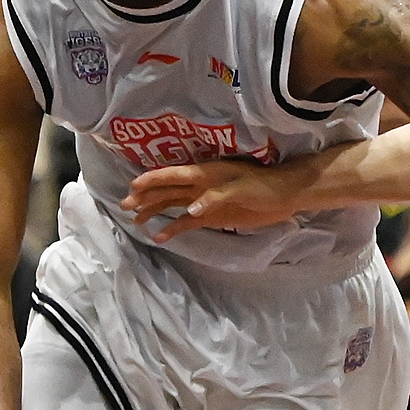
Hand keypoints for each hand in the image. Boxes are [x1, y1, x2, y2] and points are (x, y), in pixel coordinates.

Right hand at [123, 160, 297, 240]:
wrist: (285, 197)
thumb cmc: (265, 185)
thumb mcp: (242, 187)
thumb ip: (216, 197)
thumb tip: (191, 209)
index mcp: (205, 173)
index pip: (173, 175)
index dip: (152, 179)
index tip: (132, 186)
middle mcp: (199, 186)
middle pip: (167, 190)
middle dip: (145, 197)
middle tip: (124, 206)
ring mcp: (205, 202)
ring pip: (173, 205)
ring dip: (155, 211)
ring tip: (135, 220)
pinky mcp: (213, 217)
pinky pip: (188, 223)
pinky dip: (174, 228)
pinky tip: (160, 237)